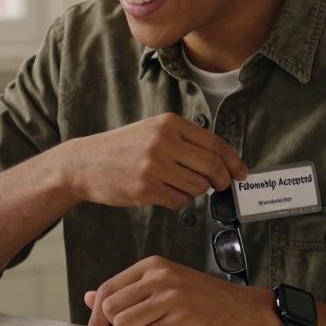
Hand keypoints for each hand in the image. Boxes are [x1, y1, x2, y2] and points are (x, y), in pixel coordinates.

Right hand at [62, 114, 245, 210]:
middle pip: (212, 166)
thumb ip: (184, 140)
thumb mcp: (152, 130)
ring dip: (195, 191)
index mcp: (169, 124)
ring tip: (177, 185)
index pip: (215, 143)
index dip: (233, 161)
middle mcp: (164, 142)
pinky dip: (177, 201)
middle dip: (222, 180)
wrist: (84, 164)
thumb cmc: (121, 148)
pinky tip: (162, 193)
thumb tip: (221, 160)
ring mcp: (155, 166)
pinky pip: (179, 201)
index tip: (241, 173)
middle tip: (220, 186)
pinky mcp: (146, 189)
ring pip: (198, 187)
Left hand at [83, 256, 281, 325]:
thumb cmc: (204, 300)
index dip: (95, 317)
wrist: (244, 310)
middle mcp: (159, 277)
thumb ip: (128, 291)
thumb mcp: (164, 285)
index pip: (107, 291)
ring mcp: (170, 297)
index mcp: (152, 265)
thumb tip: (89, 298)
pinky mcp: (181, 318)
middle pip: (111, 310)